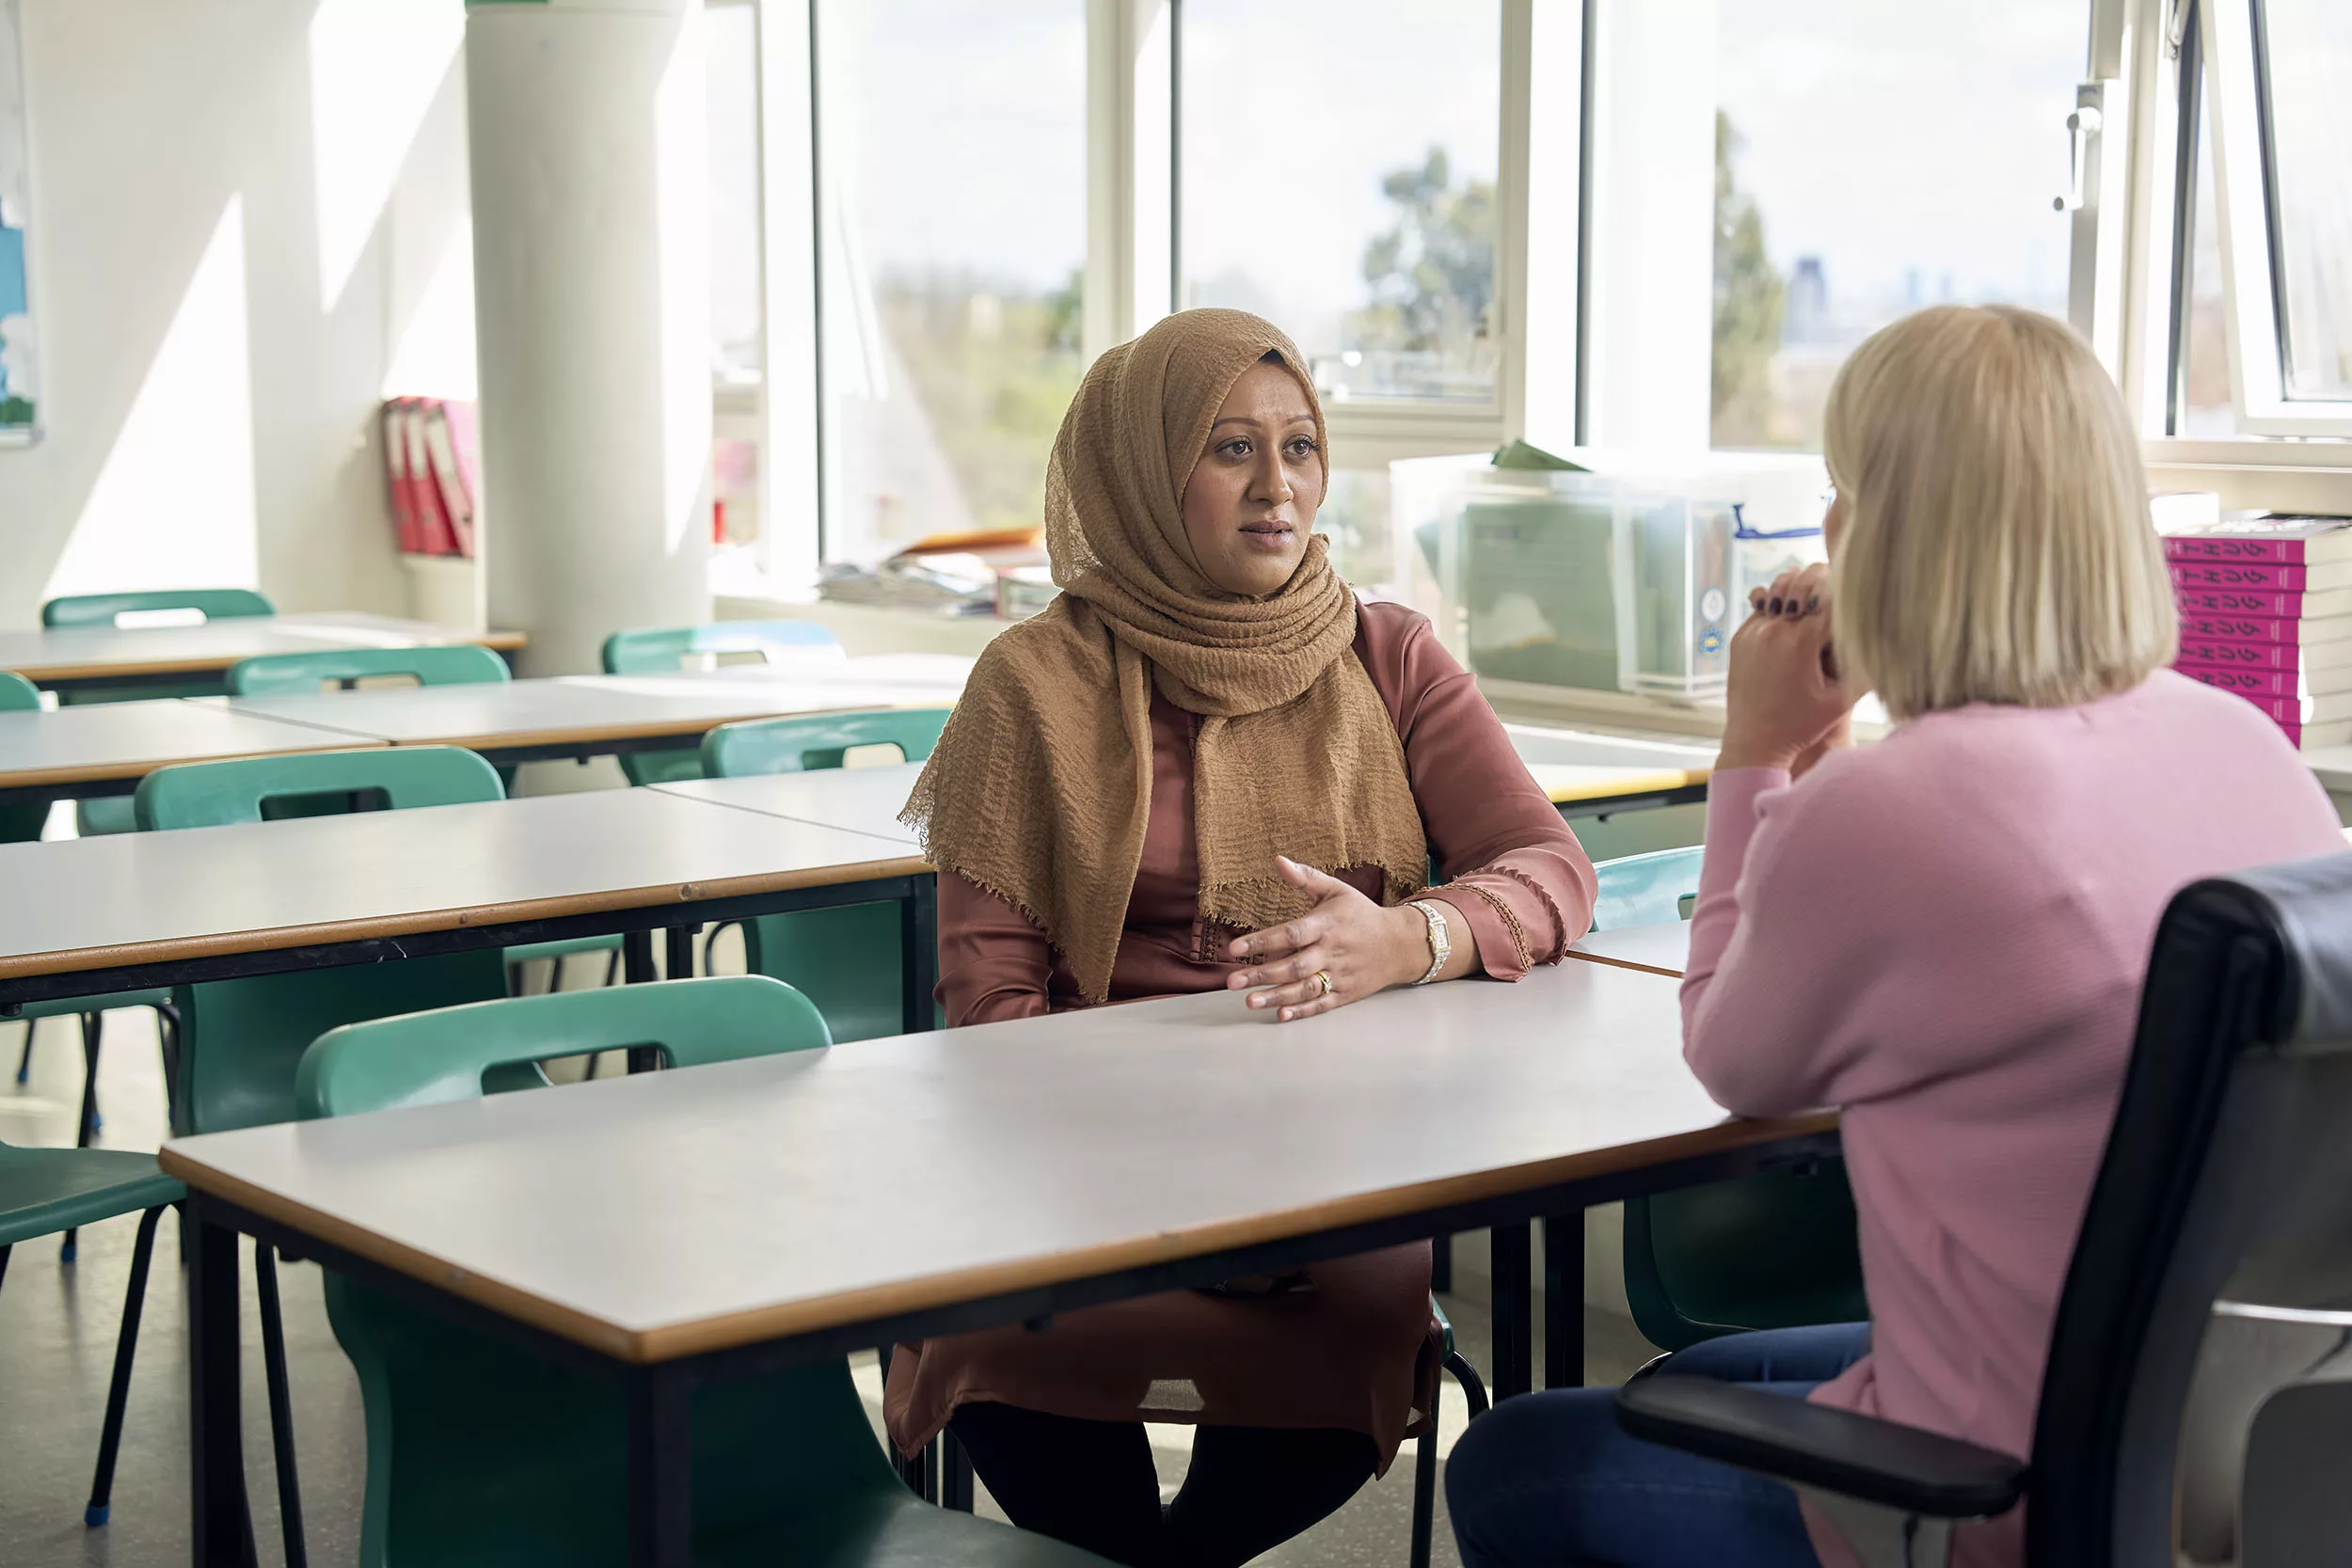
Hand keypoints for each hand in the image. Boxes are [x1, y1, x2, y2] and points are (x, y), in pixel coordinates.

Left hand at [1224, 856, 1430, 1021]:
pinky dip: (1302, 1011)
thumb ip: (1306, 878)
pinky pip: (1322, 1005)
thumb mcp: (1336, 890)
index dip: (1263, 941)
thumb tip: (1278, 860)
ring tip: (1249, 1002)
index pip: (1291, 933)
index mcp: (1326, 925)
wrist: (1401, 943)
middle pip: (1293, 966)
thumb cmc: (1361, 914)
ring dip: (1276, 997)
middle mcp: (1332, 952)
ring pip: (1305, 989)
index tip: (1235, 948)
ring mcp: (1340, 975)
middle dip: (1261, 975)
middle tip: (1231, 981)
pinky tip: (1280, 1014)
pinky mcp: (1346, 993)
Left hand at [1720, 562, 1854, 773]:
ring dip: (1800, 586)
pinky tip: (1795, 611)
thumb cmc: (1802, 725)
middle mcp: (1774, 631)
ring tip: (1818, 594)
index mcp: (1801, 642)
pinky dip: (1780, 602)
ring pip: (1780, 586)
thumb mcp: (1843, 699)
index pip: (1832, 594)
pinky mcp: (1740, 638)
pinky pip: (1763, 605)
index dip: (1849, 590)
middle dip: (1825, 581)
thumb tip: (1895, 640)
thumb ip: (1865, 665)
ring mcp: (1753, 632)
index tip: (1860, 592)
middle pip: (1805, 581)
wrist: (1754, 742)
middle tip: (1841, 583)